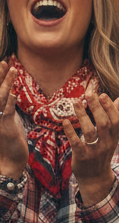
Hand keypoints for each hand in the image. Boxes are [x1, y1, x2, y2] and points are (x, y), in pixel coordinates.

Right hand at [0, 60, 27, 177]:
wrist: (9, 160)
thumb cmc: (10, 140)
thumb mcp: (9, 120)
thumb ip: (8, 107)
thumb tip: (11, 94)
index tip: (3, 63)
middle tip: (4, 62)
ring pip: (0, 98)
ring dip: (6, 83)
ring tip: (13, 71)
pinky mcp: (4, 127)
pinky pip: (6, 112)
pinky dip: (10, 102)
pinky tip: (14, 93)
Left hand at [64, 91, 118, 205]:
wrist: (95, 177)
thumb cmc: (102, 152)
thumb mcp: (110, 136)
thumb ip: (113, 116)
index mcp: (114, 137)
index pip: (116, 120)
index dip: (110, 107)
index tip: (102, 94)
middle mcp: (106, 143)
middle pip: (104, 123)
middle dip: (97, 107)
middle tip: (89, 94)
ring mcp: (95, 150)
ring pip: (90, 131)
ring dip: (83, 116)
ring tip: (76, 102)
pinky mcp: (82, 156)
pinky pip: (76, 143)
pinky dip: (70, 132)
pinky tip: (65, 121)